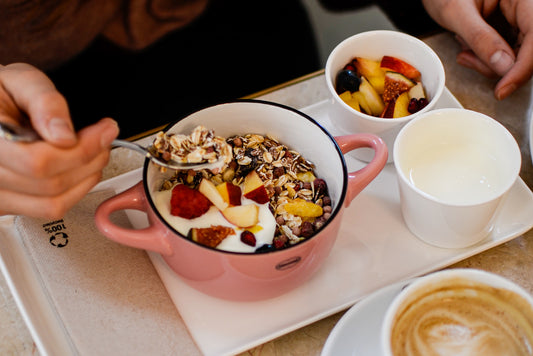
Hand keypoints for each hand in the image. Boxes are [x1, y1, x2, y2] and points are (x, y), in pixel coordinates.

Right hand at [0, 63, 118, 217]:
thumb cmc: (0, 95)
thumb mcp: (19, 82)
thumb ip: (44, 102)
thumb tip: (64, 134)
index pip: (38, 162)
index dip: (81, 149)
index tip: (105, 130)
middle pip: (51, 184)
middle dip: (90, 159)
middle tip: (104, 137)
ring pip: (53, 203)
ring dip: (86, 177)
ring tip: (93, 152)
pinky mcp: (7, 204)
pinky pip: (48, 209)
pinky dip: (75, 190)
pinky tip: (79, 168)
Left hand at [422, 0, 532, 99]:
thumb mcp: (457, 13)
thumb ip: (481, 39)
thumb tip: (504, 67)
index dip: (522, 68)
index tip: (504, 89)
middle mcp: (525, 9)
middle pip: (528, 52)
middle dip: (495, 65)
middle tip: (468, 58)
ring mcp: (519, 21)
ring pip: (515, 58)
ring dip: (486, 63)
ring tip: (464, 48)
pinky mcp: (510, 31)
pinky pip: (505, 56)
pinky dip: (484, 60)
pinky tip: (468, 48)